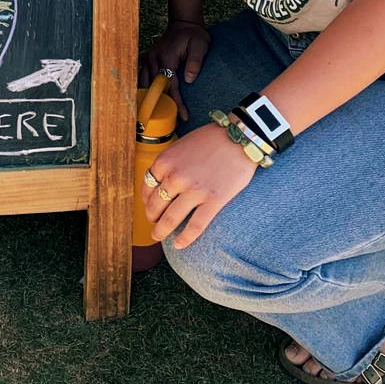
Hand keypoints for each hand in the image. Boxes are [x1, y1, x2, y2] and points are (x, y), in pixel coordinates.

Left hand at [143, 123, 255, 248]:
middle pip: (156, 206)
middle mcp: (175, 177)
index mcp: (165, 162)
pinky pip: (195, 227)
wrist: (239, 138)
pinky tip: (179, 245)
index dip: (146, 201)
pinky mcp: (213, 201)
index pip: (147, 188)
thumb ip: (168, 164)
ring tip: (159, 237)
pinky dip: (184, 239)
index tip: (149, 207)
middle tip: (153, 225)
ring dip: (161, 231)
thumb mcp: (180, 146)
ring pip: (171, 219)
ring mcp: (194, 191)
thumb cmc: (210, 140)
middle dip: (151, 218)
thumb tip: (159, 185)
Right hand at [144, 20, 210, 117]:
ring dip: (149, 98)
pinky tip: (148, 100)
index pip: (170, 85)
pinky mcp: (148, 59)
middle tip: (168, 122)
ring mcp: (149, 58)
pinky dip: (144, 89)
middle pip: (154, 87)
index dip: (177, 102)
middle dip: (160, 105)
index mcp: (167, 57)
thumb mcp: (201, 44)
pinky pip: (142, 77)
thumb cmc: (194, 35)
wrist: (183, 22)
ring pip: (144, 83)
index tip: (184, 116)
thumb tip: (190, 79)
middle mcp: (154, 59)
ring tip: (155, 115)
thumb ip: (196, 61)